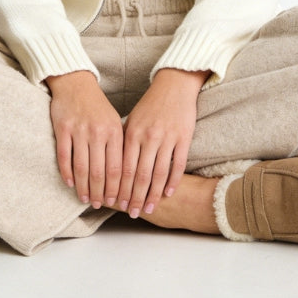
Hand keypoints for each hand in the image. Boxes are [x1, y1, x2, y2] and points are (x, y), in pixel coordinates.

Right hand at [46, 70, 123, 208]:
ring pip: (81, 168)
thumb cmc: (98, 107)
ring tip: (86, 199)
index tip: (118, 202)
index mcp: (114, 131)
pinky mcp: (62, 128)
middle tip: (101, 205)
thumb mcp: (114, 122)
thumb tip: (126, 177)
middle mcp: (98, 132)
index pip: (118, 168)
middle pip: (99, 172)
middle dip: (101, 193)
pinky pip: (64, 157)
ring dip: (84, 188)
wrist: (76, 84)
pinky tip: (70, 184)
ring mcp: (79, 130)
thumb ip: (119, 146)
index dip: (118, 189)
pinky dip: (67, 173)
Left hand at [118, 68, 208, 217]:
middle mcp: (149, 136)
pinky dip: (173, 181)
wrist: (174, 85)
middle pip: (140, 175)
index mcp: (133, 132)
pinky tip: (168, 193)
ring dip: (153, 194)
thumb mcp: (133, 120)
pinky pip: (178, 165)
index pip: (124, 168)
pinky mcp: (184, 137)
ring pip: (158, 173)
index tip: (118, 204)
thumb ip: (125, 141)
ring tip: (149, 208)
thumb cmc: (151, 104)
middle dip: (135, 197)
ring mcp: (167, 138)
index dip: (121, 188)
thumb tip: (113, 167)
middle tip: (133, 213)